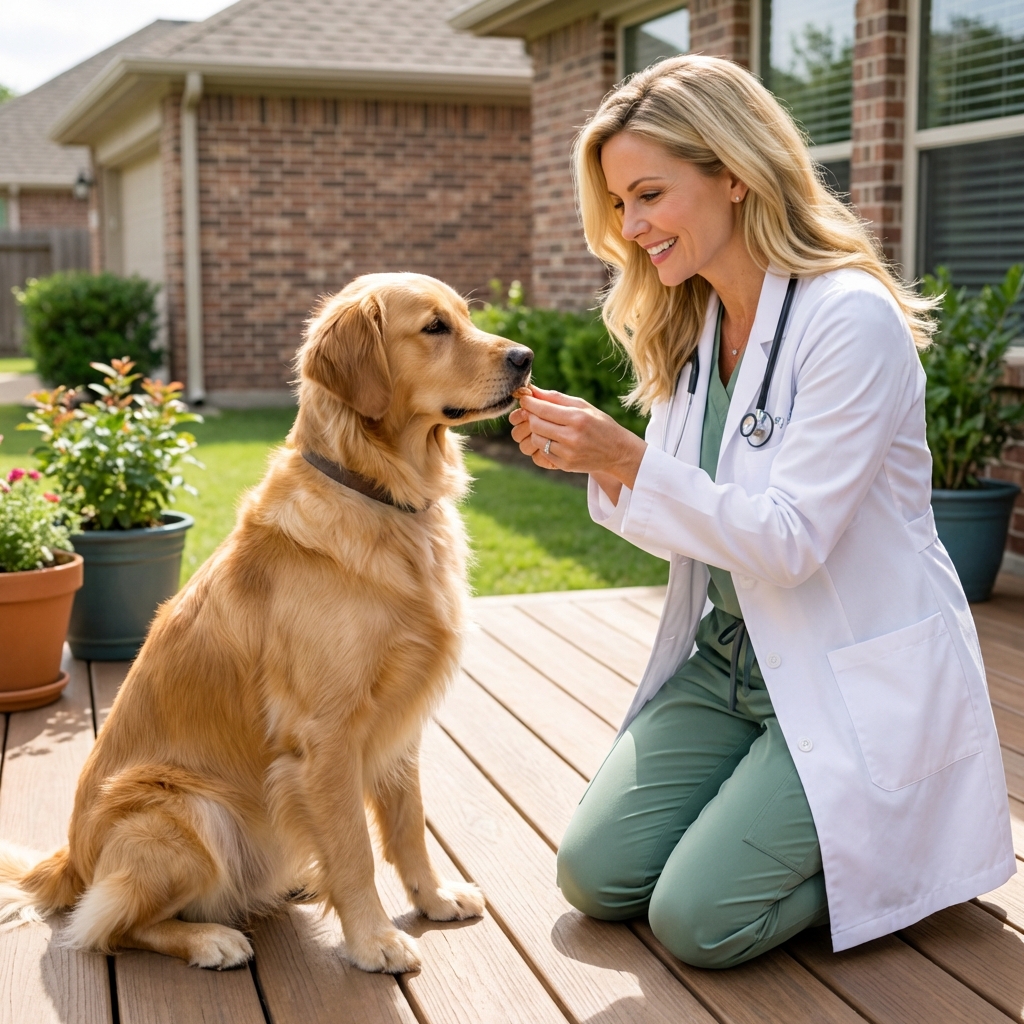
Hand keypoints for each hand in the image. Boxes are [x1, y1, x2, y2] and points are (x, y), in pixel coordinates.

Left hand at [508, 386, 646, 496]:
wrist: (617, 452)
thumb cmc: (599, 424)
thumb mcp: (583, 406)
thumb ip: (556, 398)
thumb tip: (532, 390)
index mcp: (577, 418)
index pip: (542, 409)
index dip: (528, 403)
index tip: (524, 398)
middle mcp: (572, 437)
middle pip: (535, 424)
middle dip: (531, 416)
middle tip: (534, 412)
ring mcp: (568, 453)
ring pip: (536, 439)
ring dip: (535, 431)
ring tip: (545, 426)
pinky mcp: (565, 465)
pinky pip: (542, 452)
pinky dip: (543, 444)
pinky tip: (552, 439)